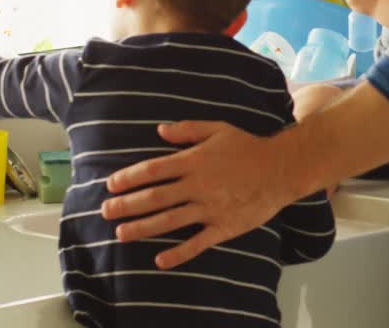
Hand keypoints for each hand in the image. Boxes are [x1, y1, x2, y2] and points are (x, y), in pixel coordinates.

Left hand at [102, 121, 298, 269]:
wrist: (282, 169)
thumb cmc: (248, 146)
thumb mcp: (218, 129)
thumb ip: (188, 129)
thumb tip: (159, 130)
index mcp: (194, 160)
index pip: (153, 170)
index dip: (129, 177)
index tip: (110, 185)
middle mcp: (198, 185)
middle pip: (155, 197)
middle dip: (127, 205)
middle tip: (106, 212)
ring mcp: (210, 208)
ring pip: (170, 221)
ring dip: (143, 228)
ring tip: (121, 233)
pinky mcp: (224, 226)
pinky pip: (198, 243)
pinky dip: (178, 253)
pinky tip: (160, 260)